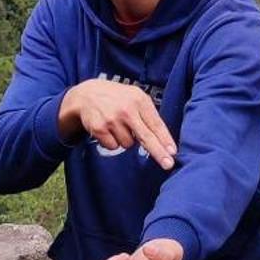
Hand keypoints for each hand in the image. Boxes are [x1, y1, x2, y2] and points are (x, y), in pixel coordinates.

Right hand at [60, 79, 175, 167]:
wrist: (87, 94)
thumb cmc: (118, 98)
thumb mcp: (136, 97)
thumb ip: (149, 114)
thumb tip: (163, 139)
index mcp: (139, 100)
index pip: (156, 124)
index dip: (165, 139)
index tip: (173, 152)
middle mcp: (126, 110)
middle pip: (146, 137)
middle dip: (158, 152)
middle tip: (168, 164)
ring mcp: (112, 120)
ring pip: (128, 144)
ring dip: (126, 140)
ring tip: (119, 126)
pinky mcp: (99, 129)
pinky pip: (113, 146)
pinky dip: (113, 142)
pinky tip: (109, 130)